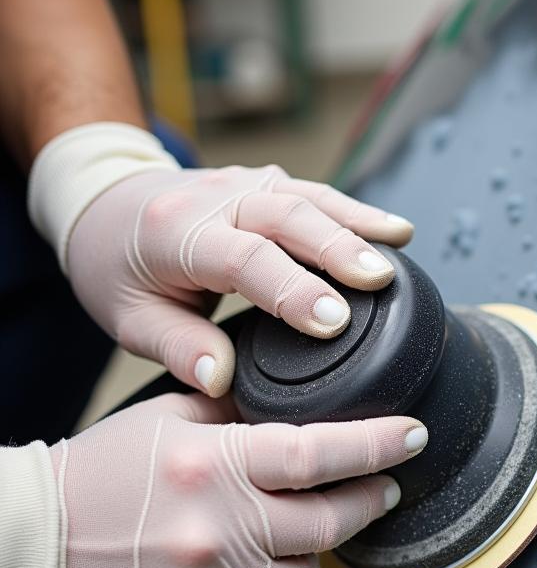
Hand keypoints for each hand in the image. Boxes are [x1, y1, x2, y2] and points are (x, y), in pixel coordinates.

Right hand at [50, 391, 427, 567]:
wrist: (31, 546)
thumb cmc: (101, 473)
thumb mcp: (167, 419)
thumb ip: (235, 412)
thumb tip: (297, 408)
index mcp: (214, 467)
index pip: (319, 454)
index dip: (377, 445)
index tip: (412, 436)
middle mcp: (219, 531)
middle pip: (330, 526)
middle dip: (369, 503)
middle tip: (382, 490)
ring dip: (307, 556)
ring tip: (282, 536)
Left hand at [66, 163, 413, 396]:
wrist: (105, 203)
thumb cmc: (116, 267)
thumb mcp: (128, 319)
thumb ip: (178, 349)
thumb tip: (221, 382)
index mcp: (176, 234)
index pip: (243, 259)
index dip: (291, 289)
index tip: (332, 323)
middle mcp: (215, 200)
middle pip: (286, 216)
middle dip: (337, 248)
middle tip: (380, 281)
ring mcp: (243, 185)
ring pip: (308, 197)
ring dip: (356, 223)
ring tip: (400, 245)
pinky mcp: (266, 185)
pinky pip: (316, 194)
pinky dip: (356, 212)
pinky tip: (393, 231)